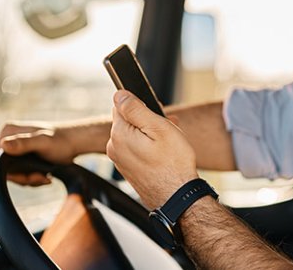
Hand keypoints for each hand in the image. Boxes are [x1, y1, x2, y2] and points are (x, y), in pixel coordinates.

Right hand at [0, 122, 83, 185]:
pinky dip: (32, 178)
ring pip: (13, 173)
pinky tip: (45, 176)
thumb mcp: (43, 142)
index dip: (11, 173)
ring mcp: (14, 147)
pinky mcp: (21, 155)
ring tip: (46, 177)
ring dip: (29, 179)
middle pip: (4, 168)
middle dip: (23, 177)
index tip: (32, 177)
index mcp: (8, 131)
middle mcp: (8, 138)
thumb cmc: (62, 141)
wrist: (75, 143)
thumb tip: (3, 145)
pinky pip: (19, 173)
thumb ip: (24, 143)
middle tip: (42, 178)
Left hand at [107, 90, 198, 209]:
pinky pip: (136, 149)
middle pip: (128, 120)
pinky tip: (164, 155)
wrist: (177, 198)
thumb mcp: (159, 128)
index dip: (142, 106)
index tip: (157, 115)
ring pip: (133, 135)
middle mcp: (114, 147)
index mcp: (119, 134)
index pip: (122, 105)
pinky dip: (148, 147)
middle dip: (147, 120)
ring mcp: (120, 160)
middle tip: (168, 129)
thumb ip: (136, 109)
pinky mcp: (128, 169)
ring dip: (150, 134)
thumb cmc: (173, 165)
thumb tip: (119, 94)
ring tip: (169, 144)